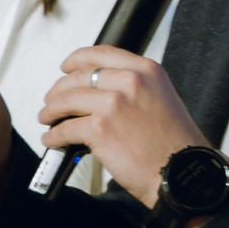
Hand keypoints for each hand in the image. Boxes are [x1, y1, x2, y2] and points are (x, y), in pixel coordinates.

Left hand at [36, 47, 207, 210]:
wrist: (181, 174)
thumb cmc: (175, 146)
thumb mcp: (162, 99)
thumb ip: (134, 88)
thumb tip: (101, 92)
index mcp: (146, 71)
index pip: (101, 54)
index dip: (77, 59)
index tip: (67, 67)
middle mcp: (129, 81)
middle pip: (79, 76)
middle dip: (60, 89)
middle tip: (53, 100)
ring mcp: (112, 104)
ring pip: (67, 100)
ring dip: (51, 110)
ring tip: (47, 118)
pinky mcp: (99, 129)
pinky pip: (65, 128)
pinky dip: (54, 135)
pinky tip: (52, 138)